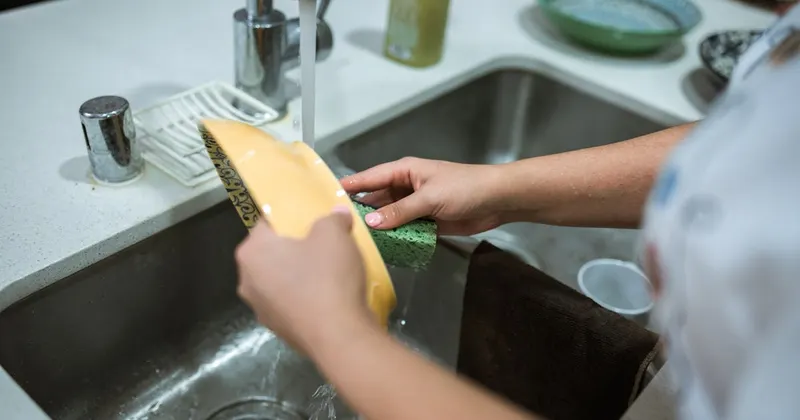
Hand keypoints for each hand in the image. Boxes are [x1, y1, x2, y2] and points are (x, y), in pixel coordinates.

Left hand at [235, 207, 376, 355]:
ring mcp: (260, 309)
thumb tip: (336, 214)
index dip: (291, 218)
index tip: (312, 220)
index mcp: (251, 252)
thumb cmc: (328, 277)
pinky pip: (291, 303)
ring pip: (280, 280)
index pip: (267, 223)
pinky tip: (328, 297)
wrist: (338, 336)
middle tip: (323, 244)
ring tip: (329, 272)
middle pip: (272, 253)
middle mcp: (247, 280)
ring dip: (299, 274)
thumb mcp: (334, 235)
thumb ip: (332, 218)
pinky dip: (305, 297)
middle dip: (295, 247)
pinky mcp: (278, 330)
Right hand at [340, 157, 506, 235]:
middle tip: (337, 227)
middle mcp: (406, 186)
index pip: (370, 178)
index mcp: (405, 171)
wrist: (497, 201)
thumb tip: (371, 222)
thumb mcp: (430, 198)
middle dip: (361, 212)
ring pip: (389, 217)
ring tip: (354, 242)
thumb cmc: (464, 188)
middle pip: (377, 200)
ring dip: (378, 228)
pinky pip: (404, 229)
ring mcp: (415, 205)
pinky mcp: (426, 222)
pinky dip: (395, 238)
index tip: (326, 195)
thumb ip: (400, 211)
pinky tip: (381, 249)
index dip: (350, 186)